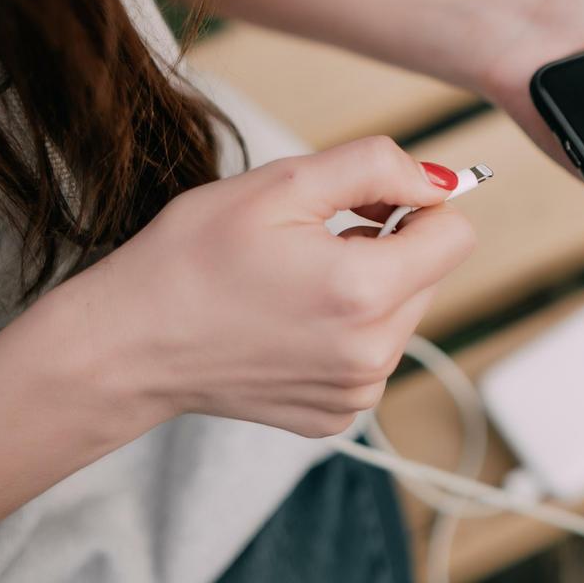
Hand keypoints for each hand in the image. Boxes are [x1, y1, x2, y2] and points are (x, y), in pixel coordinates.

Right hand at [51, 136, 475, 437]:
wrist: (127, 345)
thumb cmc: (189, 259)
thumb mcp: (281, 183)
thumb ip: (375, 168)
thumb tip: (440, 179)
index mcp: (365, 292)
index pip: (455, 234)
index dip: (415, 205)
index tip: (364, 204)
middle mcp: (373, 354)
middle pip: (430, 274)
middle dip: (388, 245)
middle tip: (312, 239)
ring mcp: (356, 393)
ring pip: (402, 314)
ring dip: (367, 288)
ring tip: (293, 282)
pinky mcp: (337, 416)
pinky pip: (371, 355)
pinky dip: (344, 331)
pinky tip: (286, 321)